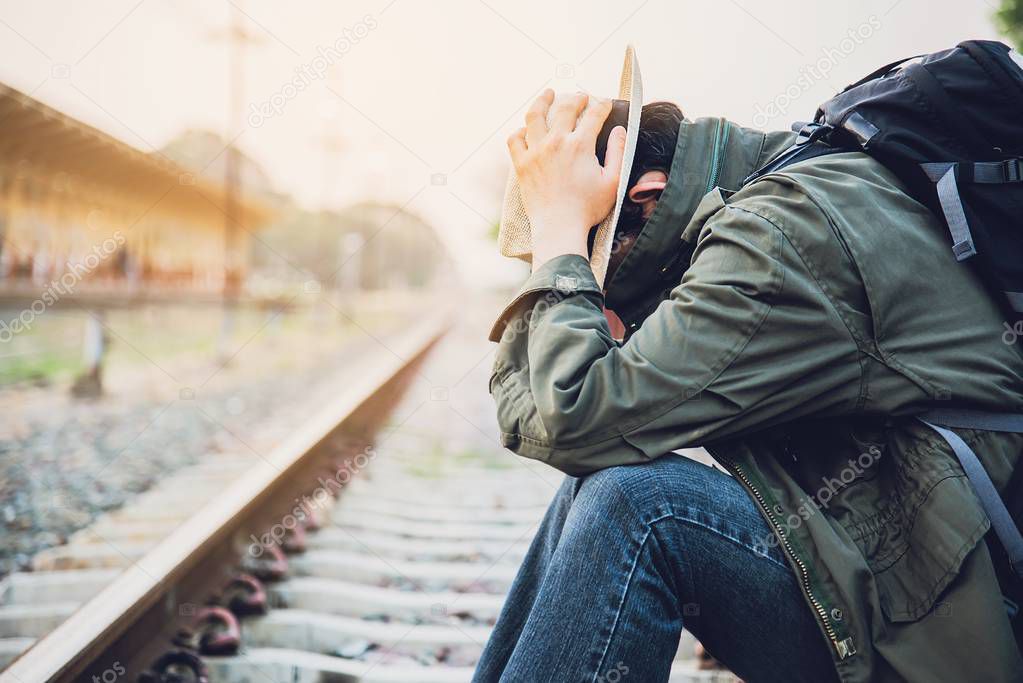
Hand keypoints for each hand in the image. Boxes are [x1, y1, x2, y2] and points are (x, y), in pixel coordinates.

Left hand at [507, 90, 626, 270]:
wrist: (558, 228)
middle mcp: (556, 142)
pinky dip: (520, 131)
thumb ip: (619, 152)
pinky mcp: (521, 164)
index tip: (605, 103)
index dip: (602, 105)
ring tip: (548, 94)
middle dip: (577, 97)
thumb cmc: (588, 209)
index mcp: (580, 145)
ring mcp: (535, 152)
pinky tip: (527, 129)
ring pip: (534, 115)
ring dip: (543, 100)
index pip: (594, 114)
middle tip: (581, 97)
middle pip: (565, 107)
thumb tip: (620, 130)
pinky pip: (515, 139)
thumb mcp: (614, 181)